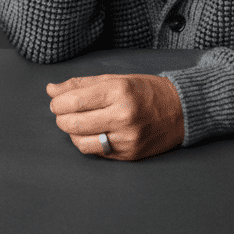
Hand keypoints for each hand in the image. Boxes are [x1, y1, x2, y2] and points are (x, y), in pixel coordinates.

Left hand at [47, 73, 183, 160]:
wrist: (182, 110)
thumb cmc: (147, 91)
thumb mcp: (116, 80)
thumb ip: (81, 84)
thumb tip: (51, 90)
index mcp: (119, 91)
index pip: (74, 101)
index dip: (58, 103)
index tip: (57, 102)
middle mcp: (123, 116)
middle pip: (73, 124)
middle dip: (61, 119)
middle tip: (63, 113)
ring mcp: (127, 138)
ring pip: (81, 142)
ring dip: (72, 134)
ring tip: (78, 124)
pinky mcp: (130, 154)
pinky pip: (97, 152)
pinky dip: (89, 143)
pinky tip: (93, 133)